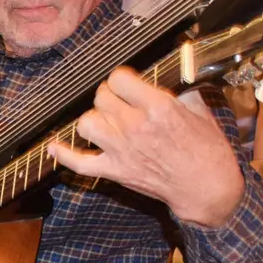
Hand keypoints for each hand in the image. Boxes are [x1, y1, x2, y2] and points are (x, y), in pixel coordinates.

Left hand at [48, 67, 244, 227]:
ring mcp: (122, 150)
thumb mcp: (198, 111)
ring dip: (94, 119)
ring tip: (106, 121)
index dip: (122, 80)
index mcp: (158, 108)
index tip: (127, 85)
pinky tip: (55, 146)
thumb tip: (168, 74)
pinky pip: (79, 163)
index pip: (119, 79)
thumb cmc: (207, 150)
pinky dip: (64, 155)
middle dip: (109, 96)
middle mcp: (135, 127)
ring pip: (86, 123)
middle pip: (101, 97)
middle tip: (120, 103)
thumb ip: (177, 91)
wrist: (207, 188)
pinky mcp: (115, 171)